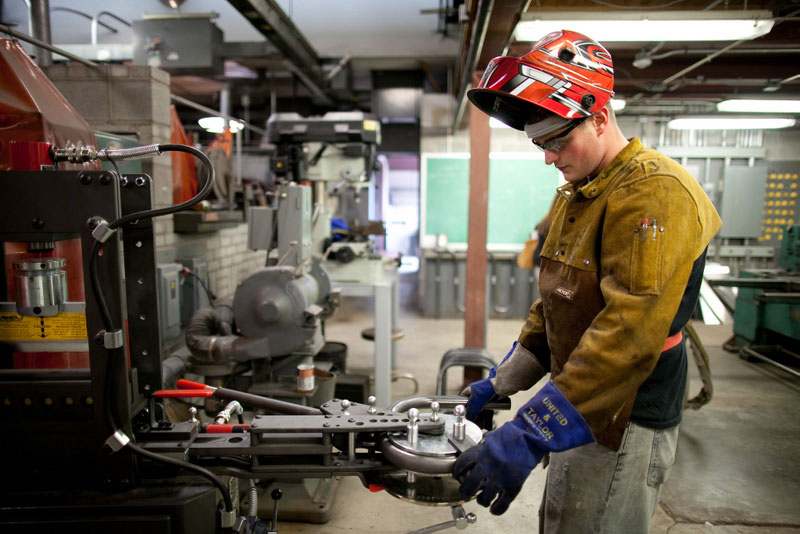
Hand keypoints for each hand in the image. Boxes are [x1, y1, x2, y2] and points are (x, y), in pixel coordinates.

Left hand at [453, 381, 593, 514]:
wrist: (531, 435)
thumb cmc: (515, 433)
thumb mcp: (493, 437)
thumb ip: (484, 448)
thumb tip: (479, 455)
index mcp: (481, 451)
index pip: (462, 463)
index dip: (457, 471)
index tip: (457, 475)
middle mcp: (487, 465)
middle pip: (469, 484)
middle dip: (465, 491)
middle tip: (466, 493)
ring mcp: (499, 477)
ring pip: (484, 497)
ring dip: (481, 501)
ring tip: (482, 501)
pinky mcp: (513, 485)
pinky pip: (502, 503)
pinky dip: (497, 509)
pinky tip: (494, 509)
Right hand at [460, 342, 519, 421]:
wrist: (502, 387)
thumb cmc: (488, 389)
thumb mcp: (475, 402)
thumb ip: (470, 411)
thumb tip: (469, 419)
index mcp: (469, 390)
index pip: (461, 399)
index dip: (461, 406)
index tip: (462, 414)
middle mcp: (476, 393)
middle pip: (471, 406)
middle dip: (472, 415)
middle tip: (473, 421)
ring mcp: (484, 396)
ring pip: (479, 408)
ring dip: (480, 416)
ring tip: (480, 423)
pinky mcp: (491, 399)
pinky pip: (487, 409)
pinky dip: (486, 415)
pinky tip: (487, 421)